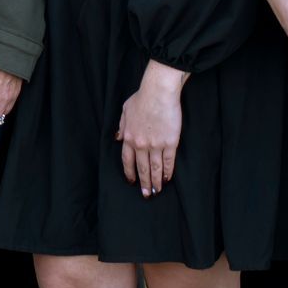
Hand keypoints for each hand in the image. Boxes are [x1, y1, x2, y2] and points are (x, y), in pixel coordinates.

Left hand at [117, 62, 184, 197]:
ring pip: (155, 168)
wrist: (158, 92)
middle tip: (146, 194)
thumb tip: (117, 138)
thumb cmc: (142, 98)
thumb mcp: (125, 111)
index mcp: (129, 136)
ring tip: (157, 191)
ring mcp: (155, 144)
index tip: (132, 181)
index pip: (127, 160)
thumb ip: (122, 126)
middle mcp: (140, 144)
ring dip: (156, 181)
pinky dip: (168, 172)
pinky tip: (168, 179)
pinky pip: (168, 161)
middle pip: (141, 168)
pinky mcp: (170, 143)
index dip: (129, 172)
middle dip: (144, 183)